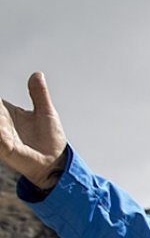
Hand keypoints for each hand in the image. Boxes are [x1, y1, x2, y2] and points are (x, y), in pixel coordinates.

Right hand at [0, 72, 67, 191]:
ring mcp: (1, 135)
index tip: (0, 100)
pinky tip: (4, 131)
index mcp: (5, 112)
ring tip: (2, 114)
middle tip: (1, 107)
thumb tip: (37, 74)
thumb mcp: (46, 113)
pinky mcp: (6, 148)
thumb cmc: (49, 140)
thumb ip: (39, 94)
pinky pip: (0, 140)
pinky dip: (0, 133)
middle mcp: (0, 123)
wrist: (56, 163)